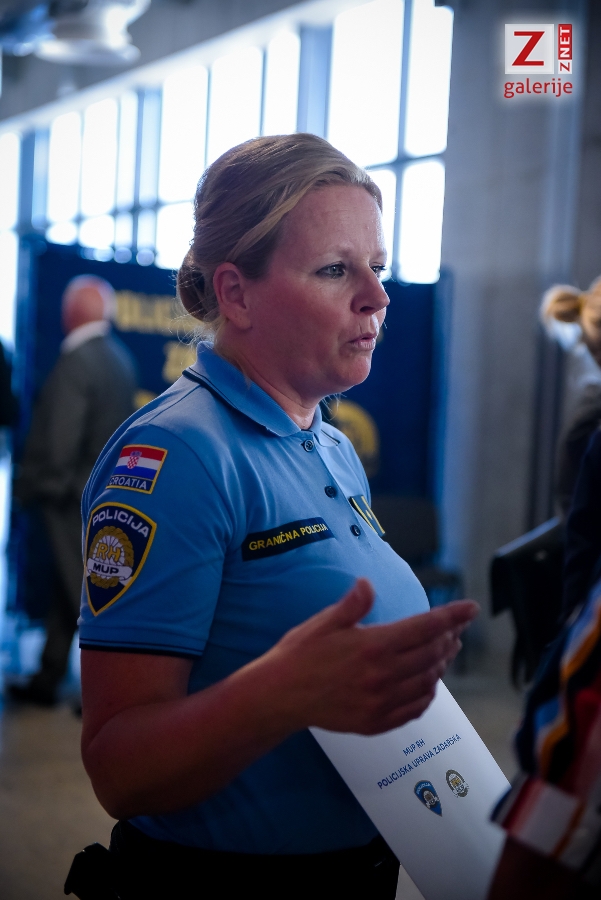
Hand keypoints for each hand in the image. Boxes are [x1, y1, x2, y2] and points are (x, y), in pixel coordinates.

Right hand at [264, 578, 478, 735]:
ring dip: (441, 664)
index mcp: (373, 645)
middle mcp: (383, 675)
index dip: (452, 616)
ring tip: (445, 651)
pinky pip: (415, 708)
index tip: (470, 608)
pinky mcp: (376, 722)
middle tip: (455, 628)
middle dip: (448, 638)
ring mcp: (381, 702)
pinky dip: (428, 693)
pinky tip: (428, 683)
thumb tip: (368, 583)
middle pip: (432, 653)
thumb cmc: (299, 655)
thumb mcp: (324, 622)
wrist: (279, 696)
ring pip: (427, 680)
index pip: (425, 627)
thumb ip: (353, 604)